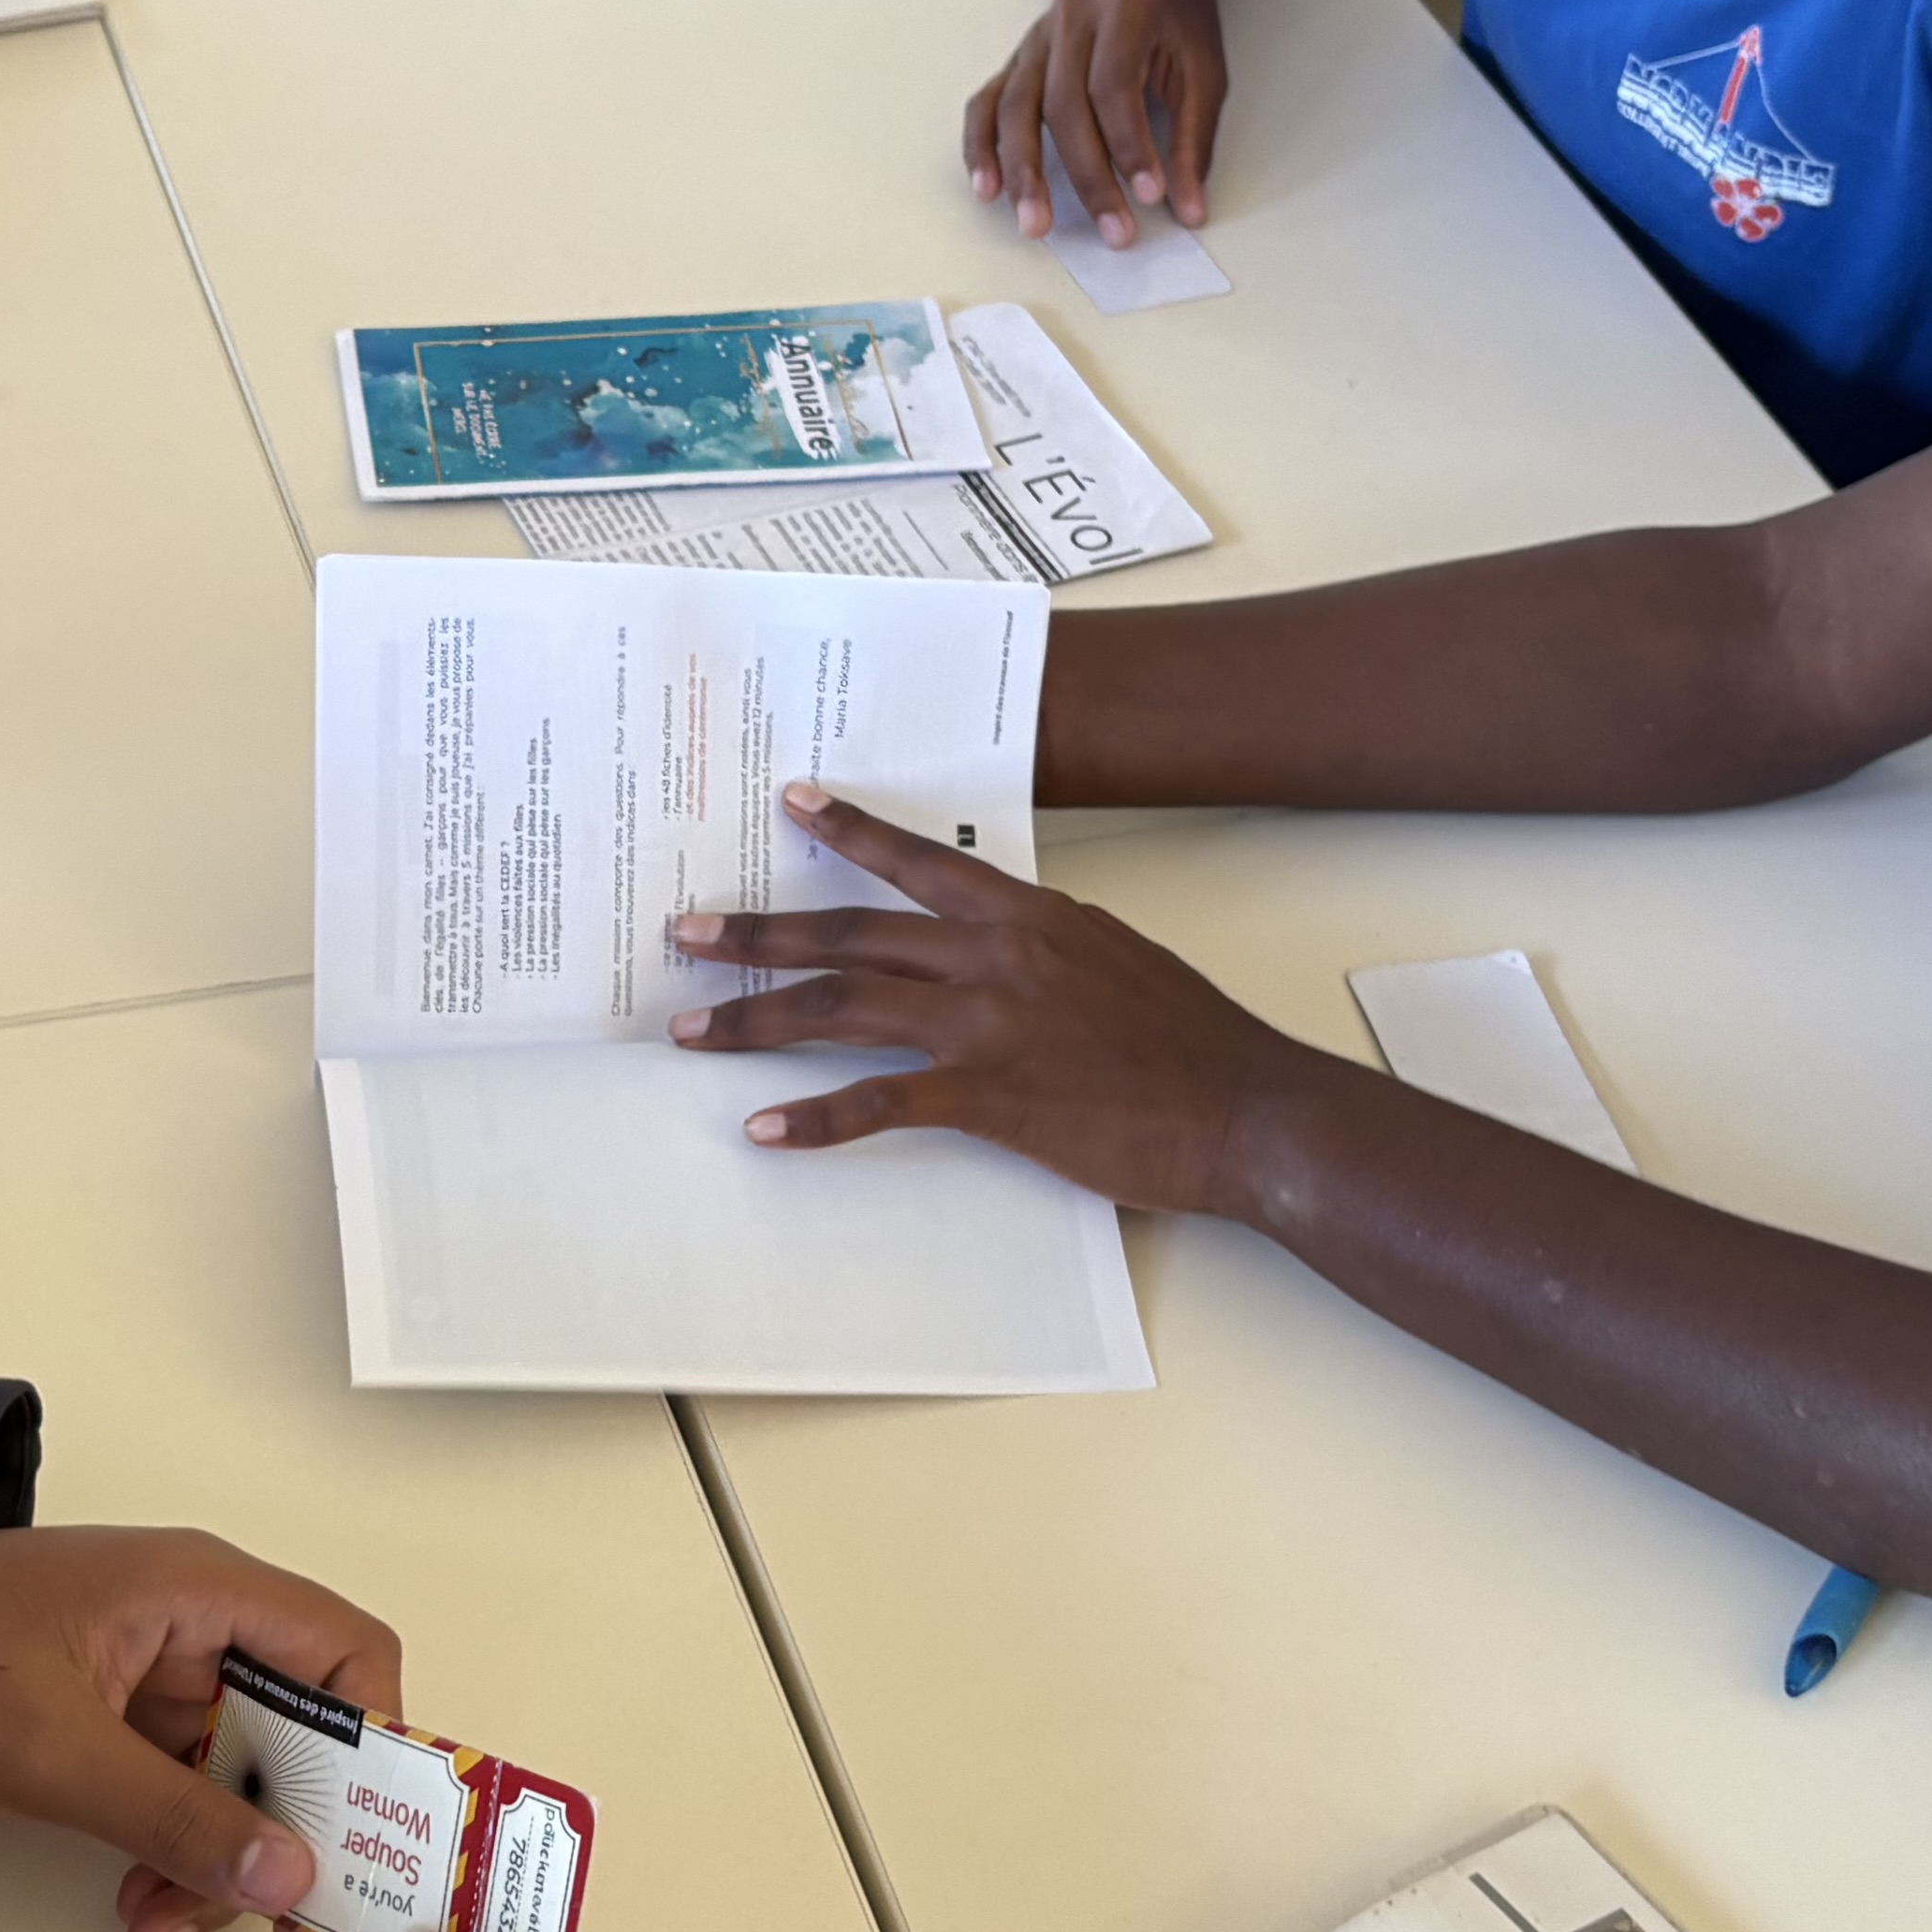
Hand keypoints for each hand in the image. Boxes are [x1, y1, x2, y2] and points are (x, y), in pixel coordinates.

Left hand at [0, 1525, 407, 1931]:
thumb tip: (293, 1878)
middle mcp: (195, 1626)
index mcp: (200, 1592)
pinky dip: (171, 1859)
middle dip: (290, 1837)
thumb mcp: (58, 1754)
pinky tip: (138, 1915)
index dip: (380, 1746)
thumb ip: (180, 1820)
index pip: (347, 1654)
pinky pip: (180, 1796)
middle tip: (284, 1931)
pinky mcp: (113, 1723)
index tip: (368, 1844)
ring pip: (240, 1782)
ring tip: (164, 1928)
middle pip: (303, 1735)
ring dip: (220, 1865)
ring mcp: (154, 1676)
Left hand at [667, 781, 1327, 1214]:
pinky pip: (881, 1103)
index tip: (791, 802)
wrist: (1245, 1107)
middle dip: (758, 933)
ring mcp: (988, 1026)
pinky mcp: (991, 1098)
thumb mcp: (1118, 960)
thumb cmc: (1192, 1044)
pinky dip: (817, 1119)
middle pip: (851, 936)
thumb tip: (1004, 944)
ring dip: (757, 1020)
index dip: (849, 832)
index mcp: (1029, 917)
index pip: (919, 863)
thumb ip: (1048, 948)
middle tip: (687, 933)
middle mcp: (996, 958)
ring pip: (846, 1009)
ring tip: (691, 1033)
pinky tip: (767, 1129)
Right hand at [962, 0, 1225, 246]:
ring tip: (1035, 226)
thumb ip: (1196, 138)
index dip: (1130, 145)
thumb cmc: (1176, 16)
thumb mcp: (1204, 67)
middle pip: (1063, 104)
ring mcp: (1034, 41)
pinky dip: (981, 149)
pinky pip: (986, 105)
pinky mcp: (1015, 62)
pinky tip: (987, 191)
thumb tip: (1190, 211)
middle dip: (1087, 175)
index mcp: (1124, 10)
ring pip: (1015, 108)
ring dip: (1022, 171)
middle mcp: (1069, 21)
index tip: (1151, 196)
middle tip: (1113, 231)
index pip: (1114, 86)